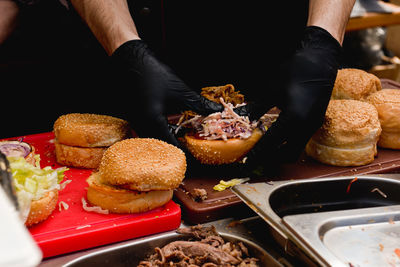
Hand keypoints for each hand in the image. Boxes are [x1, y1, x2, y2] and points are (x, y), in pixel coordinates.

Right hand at [110, 40, 222, 146]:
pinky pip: (149, 133)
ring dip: (170, 143)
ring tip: (186, 142)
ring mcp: (135, 123)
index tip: (199, 160)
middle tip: (195, 153)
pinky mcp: (134, 118)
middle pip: (162, 148)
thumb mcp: (180, 91)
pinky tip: (173, 130)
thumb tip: (217, 111)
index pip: (172, 148)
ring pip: (155, 141)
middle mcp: (140, 127)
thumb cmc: (152, 73)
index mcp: (151, 122)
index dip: (187, 155)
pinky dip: (162, 134)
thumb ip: (200, 105)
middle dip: (179, 152)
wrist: (128, 59)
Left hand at [242, 26, 341, 168]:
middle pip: (287, 154)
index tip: (245, 161)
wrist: (321, 58)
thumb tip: (239, 119)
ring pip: (296, 149)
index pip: (271, 143)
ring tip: (262, 148)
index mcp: (294, 119)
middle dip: (269, 159)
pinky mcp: (315, 121)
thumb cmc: (295, 70)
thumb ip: (255, 108)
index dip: (257, 154)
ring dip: (279, 152)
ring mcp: (314, 125)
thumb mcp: (271, 90)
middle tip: (253, 157)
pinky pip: (300, 140)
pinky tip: (274, 136)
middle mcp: (307, 127)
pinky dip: (287, 143)